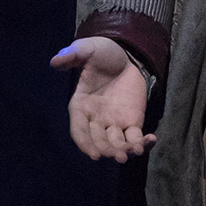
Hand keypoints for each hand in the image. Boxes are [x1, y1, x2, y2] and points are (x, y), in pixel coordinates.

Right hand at [50, 36, 156, 162]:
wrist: (123, 57)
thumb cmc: (100, 54)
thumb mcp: (86, 49)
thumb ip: (72, 55)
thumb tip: (55, 61)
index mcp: (80, 107)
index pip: (79, 131)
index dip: (85, 144)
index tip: (94, 155)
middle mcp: (94, 120)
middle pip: (99, 141)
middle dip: (108, 150)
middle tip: (118, 156)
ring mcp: (113, 123)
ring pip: (117, 143)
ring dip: (124, 151)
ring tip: (135, 152)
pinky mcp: (131, 122)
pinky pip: (135, 137)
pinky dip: (142, 142)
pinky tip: (150, 141)